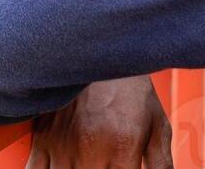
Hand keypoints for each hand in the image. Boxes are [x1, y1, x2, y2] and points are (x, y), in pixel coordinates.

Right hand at [25, 74, 172, 168]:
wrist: (97, 47)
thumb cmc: (130, 88)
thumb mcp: (157, 123)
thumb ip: (161, 165)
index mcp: (123, 148)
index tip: (123, 168)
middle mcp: (91, 150)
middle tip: (104, 162)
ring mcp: (64, 146)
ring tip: (85, 162)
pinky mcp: (43, 138)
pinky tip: (61, 165)